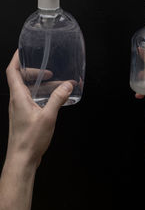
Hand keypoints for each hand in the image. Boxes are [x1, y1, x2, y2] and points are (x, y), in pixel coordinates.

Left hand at [6, 50, 72, 166]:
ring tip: (56, 84)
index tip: (23, 51)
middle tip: (47, 70)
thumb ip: (58, 99)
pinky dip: (42, 96)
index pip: (12, 71)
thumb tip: (67, 86)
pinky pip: (32, 100)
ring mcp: (20, 109)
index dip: (16, 59)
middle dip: (34, 72)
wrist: (22, 158)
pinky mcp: (25, 117)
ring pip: (28, 91)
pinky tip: (53, 99)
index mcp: (18, 97)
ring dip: (40, 86)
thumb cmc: (31, 139)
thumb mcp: (48, 116)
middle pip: (21, 79)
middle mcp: (17, 101)